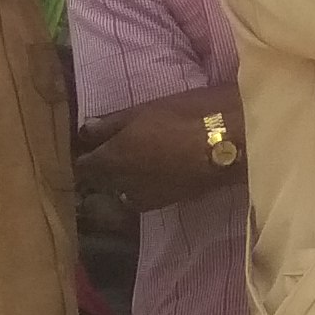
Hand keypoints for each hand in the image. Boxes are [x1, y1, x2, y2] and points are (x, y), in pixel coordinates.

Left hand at [78, 98, 235, 210]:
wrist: (231, 141)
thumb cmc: (185, 116)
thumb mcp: (143, 111)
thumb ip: (111, 124)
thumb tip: (86, 130)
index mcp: (110, 160)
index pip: (83, 166)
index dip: (86, 155)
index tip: (92, 145)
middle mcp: (121, 186)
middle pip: (100, 184)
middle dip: (102, 171)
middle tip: (113, 152)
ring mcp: (145, 199)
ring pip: (122, 193)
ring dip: (123, 182)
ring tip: (136, 164)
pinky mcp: (167, 203)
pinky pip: (144, 197)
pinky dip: (144, 187)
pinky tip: (156, 172)